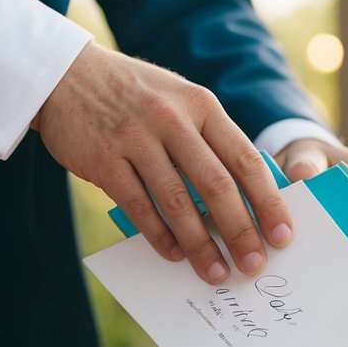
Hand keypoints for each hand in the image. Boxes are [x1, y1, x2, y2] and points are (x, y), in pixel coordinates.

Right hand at [31, 42, 292, 282]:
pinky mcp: (104, 158)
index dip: (268, 203)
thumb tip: (244, 200)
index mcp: (202, 105)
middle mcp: (172, 118)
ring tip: (215, 272)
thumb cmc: (134, 96)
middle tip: (254, 265)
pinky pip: (138, 205)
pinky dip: (158, 235)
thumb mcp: (179, 101)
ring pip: (178, 201)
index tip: (282, 237)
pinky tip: (172, 255)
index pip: (246, 160)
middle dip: (240, 232)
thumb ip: (209, 141)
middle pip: (217, 185)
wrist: (65, 74)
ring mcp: (136, 137)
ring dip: (200, 244)